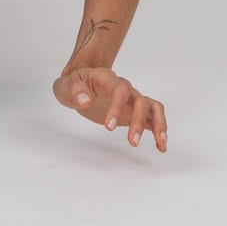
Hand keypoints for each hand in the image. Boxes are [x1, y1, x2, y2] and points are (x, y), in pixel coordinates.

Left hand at [52, 65, 167, 151]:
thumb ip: (74, 91)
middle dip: (138, 121)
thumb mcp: (65, 85)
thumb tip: (85, 101)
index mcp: (107, 79)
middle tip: (132, 143)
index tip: (108, 128)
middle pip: (140, 100)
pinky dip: (159, 130)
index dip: (117, 107)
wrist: (80, 84)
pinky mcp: (134, 111)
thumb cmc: (73, 84)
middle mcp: (124, 88)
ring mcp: (131, 99)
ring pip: (153, 106)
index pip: (119, 89)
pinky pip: (152, 117)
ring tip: (161, 143)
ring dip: (158, 124)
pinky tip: (161, 146)